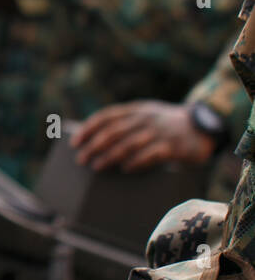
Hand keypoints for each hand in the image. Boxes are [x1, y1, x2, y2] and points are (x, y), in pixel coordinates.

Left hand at [73, 100, 216, 171]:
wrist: (204, 127)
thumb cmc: (166, 125)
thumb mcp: (147, 117)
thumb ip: (126, 125)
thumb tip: (93, 142)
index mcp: (136, 109)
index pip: (106, 116)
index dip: (88, 129)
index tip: (74, 142)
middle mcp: (146, 118)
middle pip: (114, 131)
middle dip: (94, 145)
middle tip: (81, 159)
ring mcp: (160, 132)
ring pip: (129, 144)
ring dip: (110, 156)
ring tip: (96, 166)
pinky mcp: (174, 146)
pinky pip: (151, 154)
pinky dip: (137, 162)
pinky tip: (126, 169)